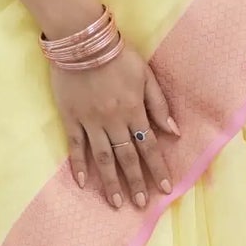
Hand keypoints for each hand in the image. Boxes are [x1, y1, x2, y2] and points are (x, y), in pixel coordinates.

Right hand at [49, 37, 179, 210]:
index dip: (157, 168)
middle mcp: (113, 120)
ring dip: (110, 181)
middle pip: (127, 156)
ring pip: (103, 157)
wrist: (83, 41)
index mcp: (134, 109)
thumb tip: (174, 131)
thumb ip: (159, 103)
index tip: (165, 189)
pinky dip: (79, 165)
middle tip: (141, 204)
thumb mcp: (145, 74)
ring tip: (115, 202)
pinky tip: (83, 183)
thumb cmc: (118, 55)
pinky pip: (76, 146)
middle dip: (135, 182)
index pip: (149, 145)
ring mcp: (90, 121)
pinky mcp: (71, 118)